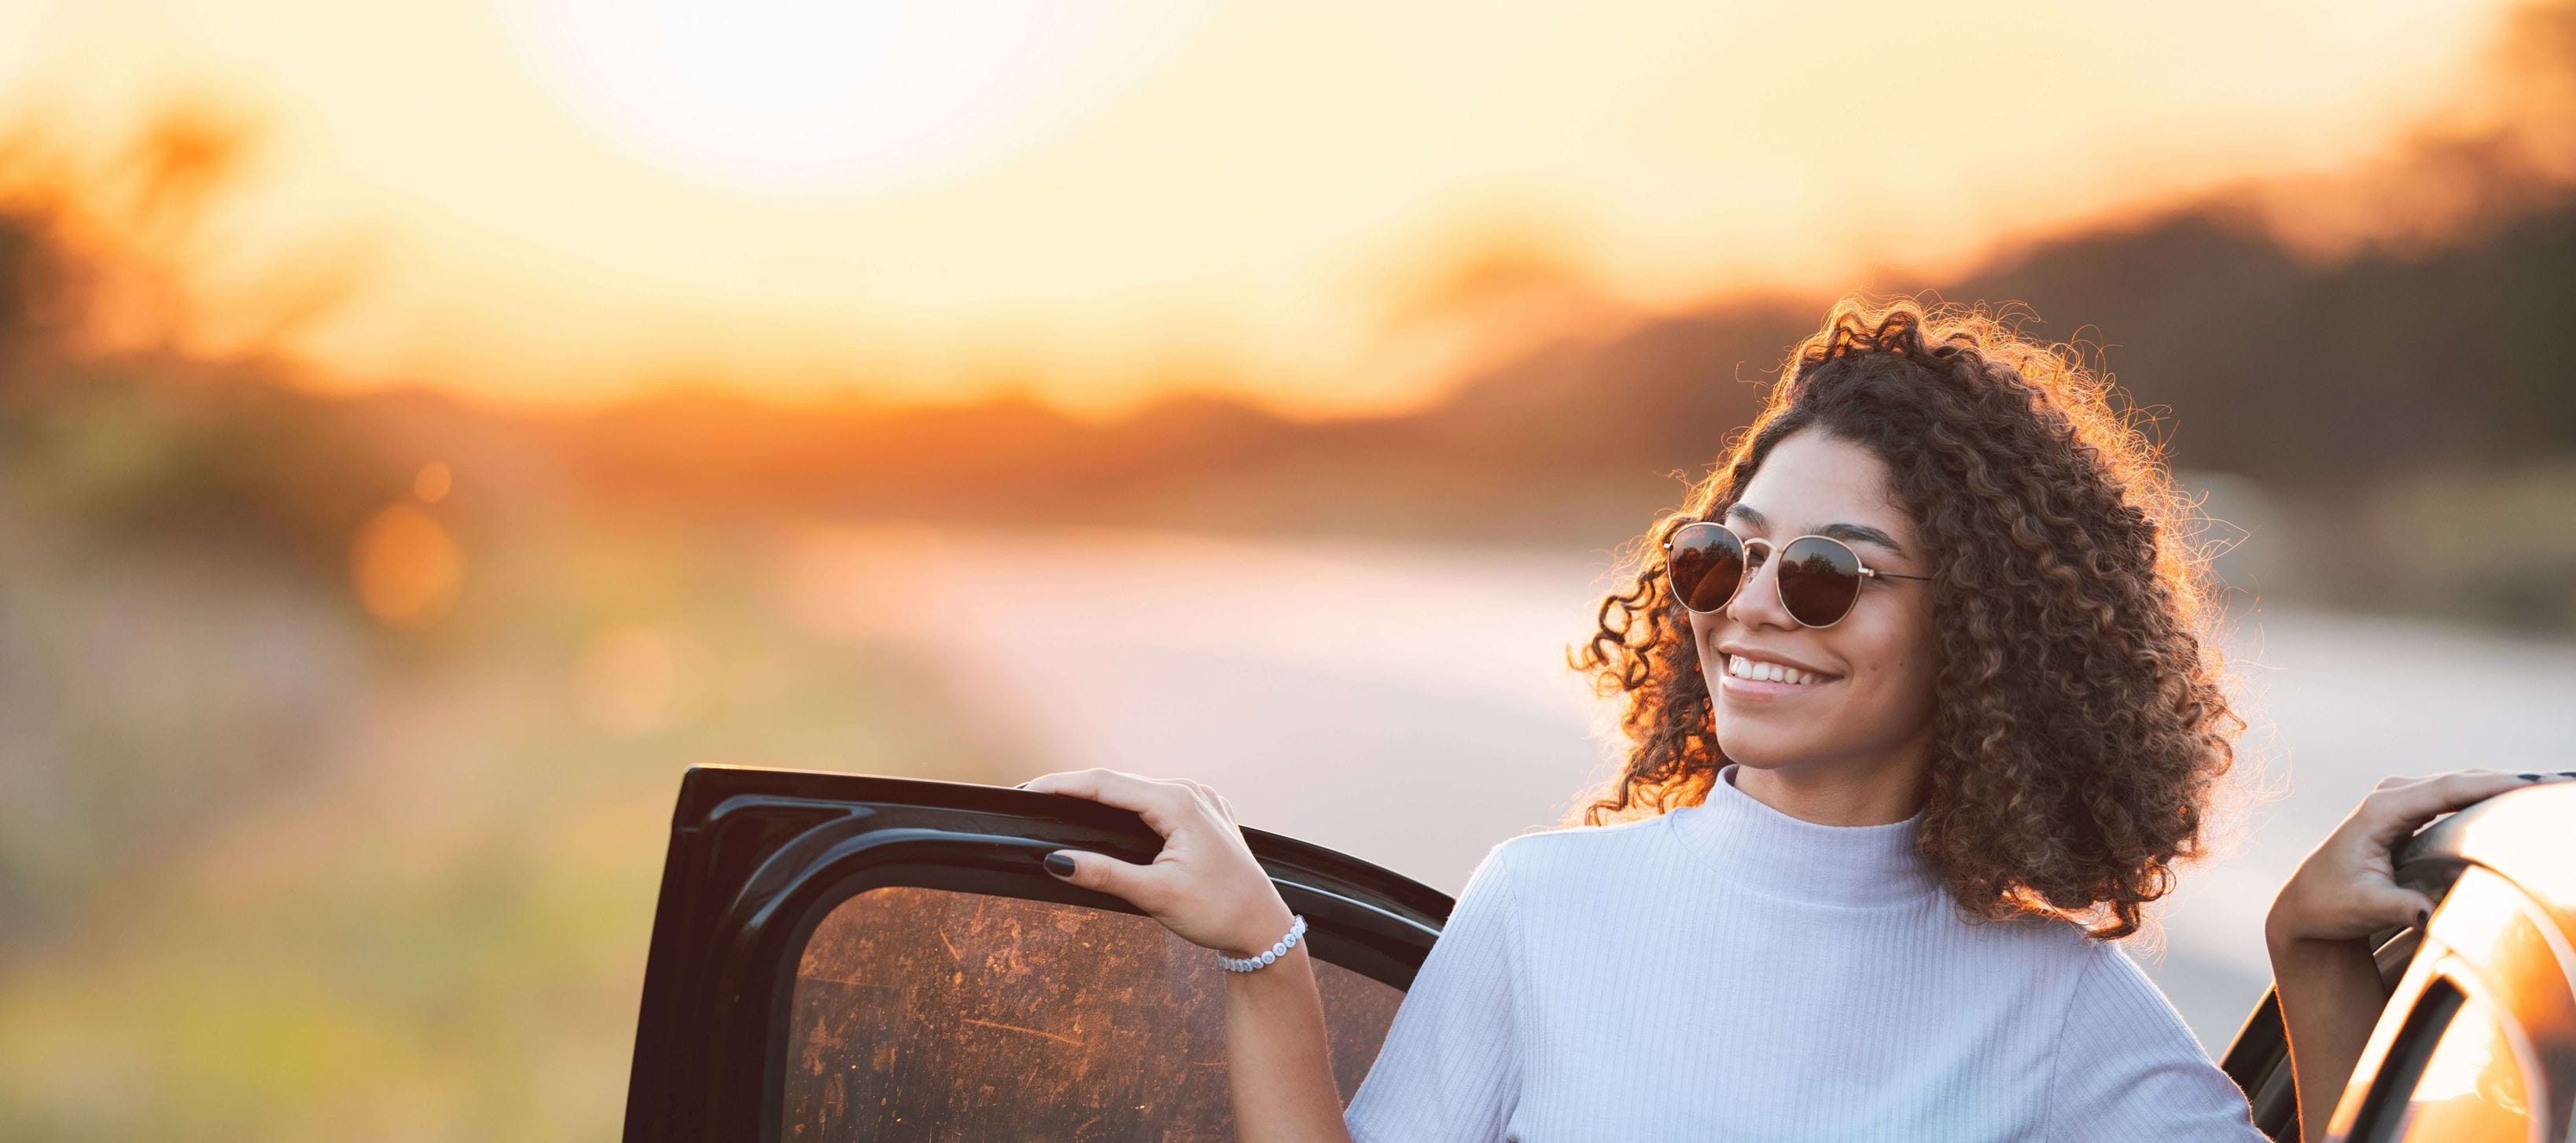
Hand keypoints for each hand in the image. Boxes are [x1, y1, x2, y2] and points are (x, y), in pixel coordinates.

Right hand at [1018, 768, 1297, 959]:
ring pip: (1137, 790)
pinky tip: (1108, 814)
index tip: (1027, 789)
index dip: (1063, 785)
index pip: (1106, 784)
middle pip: (1120, 782)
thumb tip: (1056, 861)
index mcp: (1179, 803)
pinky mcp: (1204, 813)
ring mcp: (1200, 799)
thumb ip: (1104, 874)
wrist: (1263, 928)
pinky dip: (1127, 805)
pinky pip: (1155, 800)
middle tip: (1035, 798)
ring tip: (1062, 802)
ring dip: (1102, 796)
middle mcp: (1190, 791)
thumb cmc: (1218, 912)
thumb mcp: (1156, 895)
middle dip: (1077, 788)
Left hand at [2267, 769, 2570, 947]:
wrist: (2306, 904)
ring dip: (2500, 787)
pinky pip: (2455, 798)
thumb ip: (2401, 907)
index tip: (2528, 783)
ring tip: (2546, 790)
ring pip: (2460, 786)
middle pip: (2459, 781)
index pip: (2444, 791)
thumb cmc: (2330, 904)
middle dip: (2507, 782)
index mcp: (2380, 812)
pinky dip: (2486, 797)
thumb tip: (2433, 913)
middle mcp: (2389, 798)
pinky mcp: (2409, 812)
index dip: (2488, 785)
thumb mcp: (2365, 907)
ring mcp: (2399, 801)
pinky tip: (2518, 803)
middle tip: (2555, 785)